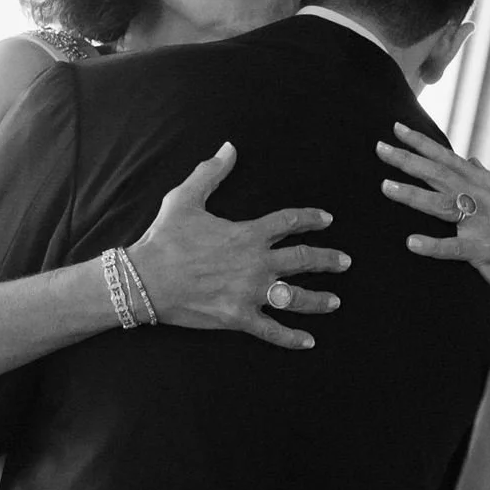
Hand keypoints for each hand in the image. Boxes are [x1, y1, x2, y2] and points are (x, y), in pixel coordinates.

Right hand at [132, 143, 350, 351]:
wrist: (145, 278)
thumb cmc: (165, 239)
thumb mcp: (185, 199)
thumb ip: (211, 172)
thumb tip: (228, 148)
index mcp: (248, 234)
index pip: (289, 222)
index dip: (311, 219)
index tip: (326, 220)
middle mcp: (256, 263)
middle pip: (303, 260)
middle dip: (328, 260)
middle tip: (344, 262)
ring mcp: (249, 293)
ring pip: (295, 297)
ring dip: (319, 300)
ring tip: (335, 302)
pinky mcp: (238, 317)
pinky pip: (272, 330)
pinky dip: (291, 338)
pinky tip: (308, 341)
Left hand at [378, 122, 489, 301]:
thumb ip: (485, 180)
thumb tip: (470, 160)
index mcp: (485, 186)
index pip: (448, 159)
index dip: (422, 143)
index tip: (397, 128)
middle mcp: (484, 199)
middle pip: (439, 175)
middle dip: (408, 160)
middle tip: (380, 148)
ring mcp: (484, 224)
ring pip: (442, 205)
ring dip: (412, 195)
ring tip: (385, 187)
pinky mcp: (484, 252)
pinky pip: (454, 248)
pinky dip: (433, 245)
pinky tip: (412, 243)